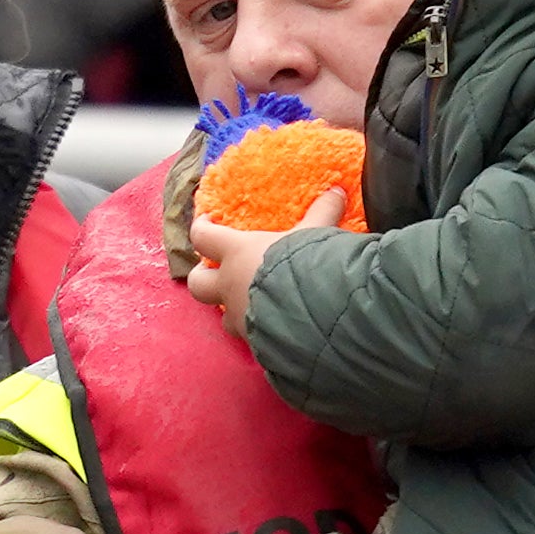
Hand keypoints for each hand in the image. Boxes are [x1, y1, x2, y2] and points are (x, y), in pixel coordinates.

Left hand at [183, 185, 344, 338]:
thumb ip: (323, 212)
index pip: (203, 237)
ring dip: (231, 307)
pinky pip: (249, 335)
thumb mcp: (316, 233)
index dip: (201, 228)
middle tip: (213, 270)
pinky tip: (273, 325)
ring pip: (222, 316)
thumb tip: (337, 191)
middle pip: (197, 283)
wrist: (318, 314)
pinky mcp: (255, 342)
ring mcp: (240, 317)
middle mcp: (230, 286)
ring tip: (249, 301)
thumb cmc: (307, 265)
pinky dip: (257, 329)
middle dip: (201, 276)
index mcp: (238, 253)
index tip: (208, 221)